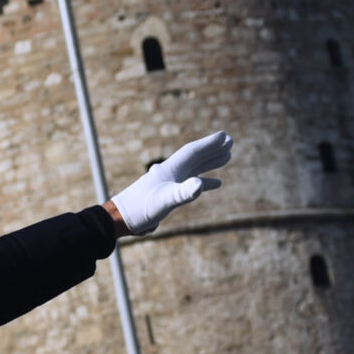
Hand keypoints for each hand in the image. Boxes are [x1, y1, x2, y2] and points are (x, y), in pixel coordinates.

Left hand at [110, 132, 232, 234]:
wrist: (122, 218)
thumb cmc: (141, 209)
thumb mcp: (165, 201)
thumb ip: (183, 192)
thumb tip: (201, 184)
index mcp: (170, 169)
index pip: (193, 151)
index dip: (209, 143)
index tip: (225, 135)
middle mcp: (172, 172)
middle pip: (196, 156)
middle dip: (213, 149)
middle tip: (231, 142)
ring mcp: (170, 182)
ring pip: (195, 168)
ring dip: (211, 162)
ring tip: (228, 157)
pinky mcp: (169, 193)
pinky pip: (191, 183)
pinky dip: (205, 182)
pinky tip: (217, 184)